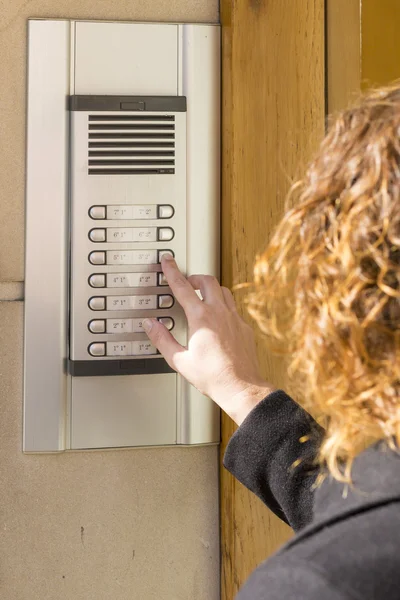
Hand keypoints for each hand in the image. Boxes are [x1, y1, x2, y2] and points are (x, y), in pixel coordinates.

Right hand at [142, 255, 274, 424]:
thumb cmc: (212, 376)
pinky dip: (222, 304)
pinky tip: (218, 317)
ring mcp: (234, 318)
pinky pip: (233, 307)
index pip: (182, 287)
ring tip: (202, 296)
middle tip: (186, 282)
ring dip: (211, 288)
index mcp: (201, 318)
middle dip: (194, 277)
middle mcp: (219, 313)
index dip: (172, 271)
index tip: (167, 261)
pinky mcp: (244, 327)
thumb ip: (162, 339)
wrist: (240, 386)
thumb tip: (151, 325)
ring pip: (223, 290)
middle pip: (207, 281)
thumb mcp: (179, 360)